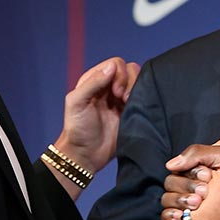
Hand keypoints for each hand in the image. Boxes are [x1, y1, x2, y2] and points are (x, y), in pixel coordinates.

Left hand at [51, 56, 139, 180]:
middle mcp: (109, 87)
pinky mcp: (131, 111)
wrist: (86, 154)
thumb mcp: (77, 102)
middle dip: (129, 81)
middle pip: (129, 70)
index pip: (115, 64)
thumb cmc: (77, 129)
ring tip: (128, 103)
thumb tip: (112, 67)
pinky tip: (135, 108)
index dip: (119, 75)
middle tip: (121, 98)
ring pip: (138, 81)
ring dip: (136, 89)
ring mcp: (121, 99)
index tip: (114, 92)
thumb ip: (92, 83)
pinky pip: (143, 96)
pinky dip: (143, 98)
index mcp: (94, 80)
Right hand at [161, 132, 219, 219]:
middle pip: (171, 181)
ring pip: (166, 198)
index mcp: (195, 169)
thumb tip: (172, 163)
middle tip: (205, 191)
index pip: (181, 166)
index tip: (208, 175)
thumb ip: (199, 152)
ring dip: (181, 200)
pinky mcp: (177, 218)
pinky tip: (183, 215)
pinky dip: (173, 214)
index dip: (194, 170)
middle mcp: (186, 184)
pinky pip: (165, 214)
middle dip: (189, 185)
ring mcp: (181, 202)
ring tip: (197, 204)